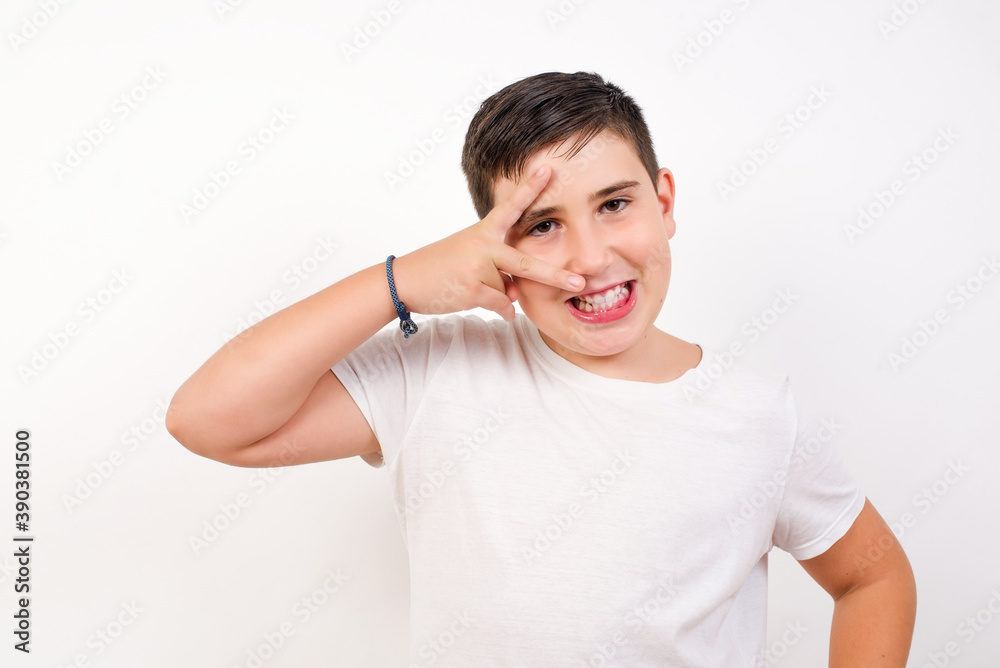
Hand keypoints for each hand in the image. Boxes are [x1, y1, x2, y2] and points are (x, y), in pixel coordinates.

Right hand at [392, 166, 584, 321]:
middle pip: (526, 263)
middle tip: (580, 281)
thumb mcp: (470, 257)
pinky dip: (503, 310)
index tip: (549, 169)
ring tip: (475, 287)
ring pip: (509, 290)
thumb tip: (517, 294)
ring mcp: (477, 266)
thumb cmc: (439, 267)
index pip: (511, 207)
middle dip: (555, 275)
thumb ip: (498, 270)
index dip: (531, 188)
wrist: (405, 281)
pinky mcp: (472, 288)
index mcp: (483, 231)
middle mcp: (483, 245)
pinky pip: (501, 304)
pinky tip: (497, 310)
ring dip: (501, 296)